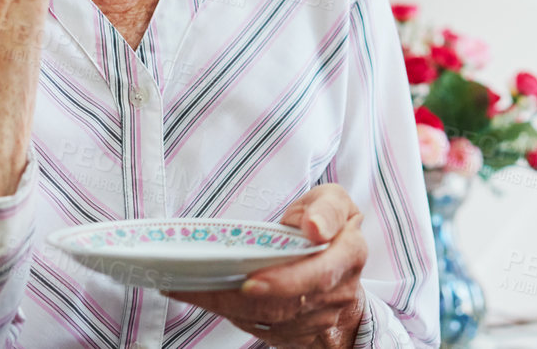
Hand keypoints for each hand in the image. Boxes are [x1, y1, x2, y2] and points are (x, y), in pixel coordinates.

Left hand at [168, 185, 368, 348]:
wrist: (341, 272)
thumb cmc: (329, 228)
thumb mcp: (334, 202)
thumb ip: (326, 208)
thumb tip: (314, 227)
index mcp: (348, 254)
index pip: (320, 273)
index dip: (285, 281)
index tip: (252, 281)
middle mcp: (335, 292)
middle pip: (286, 304)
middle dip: (241, 298)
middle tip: (204, 284)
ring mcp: (315, 319)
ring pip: (267, 320)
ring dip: (226, 305)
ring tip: (187, 285)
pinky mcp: (294, 333)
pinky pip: (258, 327)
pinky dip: (227, 311)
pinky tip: (202, 295)